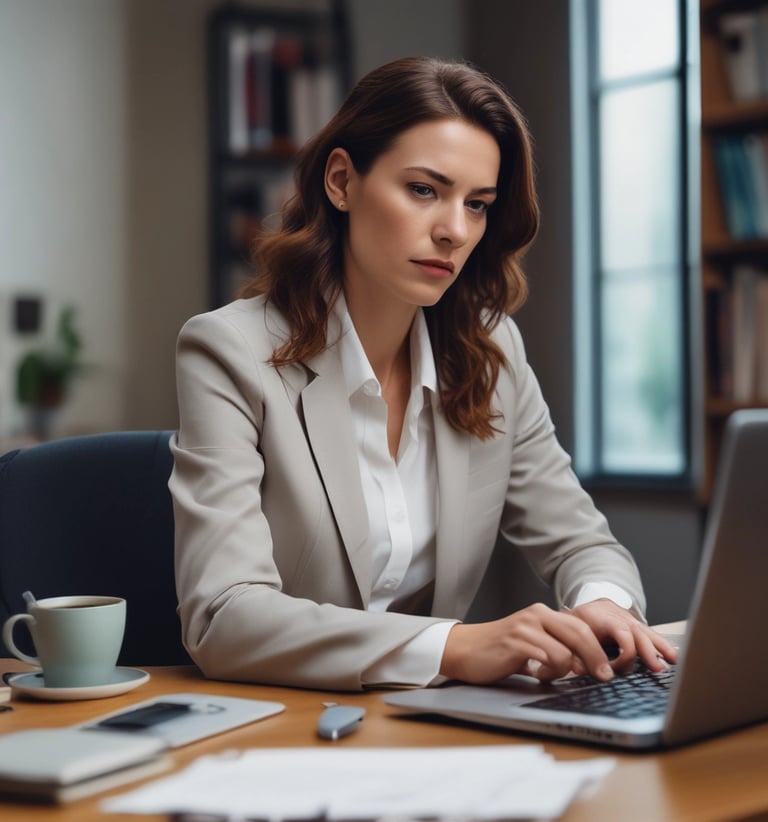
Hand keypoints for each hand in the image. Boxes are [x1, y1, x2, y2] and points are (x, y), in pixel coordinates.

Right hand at [439, 602, 617, 684]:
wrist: (463, 649)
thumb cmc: (497, 650)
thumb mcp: (531, 644)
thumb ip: (555, 648)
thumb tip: (584, 666)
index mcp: (542, 614)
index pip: (581, 626)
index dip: (599, 648)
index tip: (607, 669)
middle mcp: (536, 615)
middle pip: (580, 633)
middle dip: (596, 658)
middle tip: (602, 676)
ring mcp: (525, 627)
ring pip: (565, 651)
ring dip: (564, 670)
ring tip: (548, 674)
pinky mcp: (515, 642)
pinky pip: (547, 658)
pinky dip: (549, 672)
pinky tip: (537, 674)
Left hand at [568, 598, 677, 673]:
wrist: (592, 606)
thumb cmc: (582, 621)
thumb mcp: (574, 630)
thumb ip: (577, 649)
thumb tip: (578, 668)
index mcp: (605, 618)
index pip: (621, 632)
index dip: (624, 654)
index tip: (614, 670)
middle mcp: (622, 618)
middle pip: (639, 633)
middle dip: (649, 651)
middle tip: (657, 669)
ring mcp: (632, 622)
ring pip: (649, 633)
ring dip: (662, 648)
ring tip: (674, 661)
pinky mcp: (639, 628)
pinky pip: (653, 636)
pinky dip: (663, 646)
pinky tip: (673, 657)